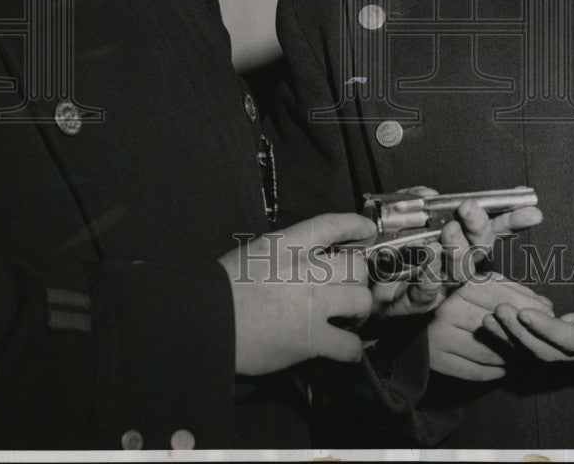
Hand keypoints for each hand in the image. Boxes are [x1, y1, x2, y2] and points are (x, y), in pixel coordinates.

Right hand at [219, 213, 375, 374]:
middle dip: (358, 277)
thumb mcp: (258, 251)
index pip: (334, 224)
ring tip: (348, 316)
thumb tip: (310, 253)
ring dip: (359, 310)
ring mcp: (312, 305)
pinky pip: (349, 345)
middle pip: (356, 265)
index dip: (357, 225)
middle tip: (349, 287)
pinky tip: (344, 346)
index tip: (367, 231)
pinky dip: (351, 348)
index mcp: (289, 244)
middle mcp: (307, 270)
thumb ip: (287, 249)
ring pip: (361, 301)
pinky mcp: (311, 340)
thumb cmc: (225, 286)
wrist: (207, 320)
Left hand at [371, 187, 543, 317]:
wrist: (352, 280)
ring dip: (456, 252)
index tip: (530, 208)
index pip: (487, 229)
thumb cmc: (379, 247)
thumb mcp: (394, 212)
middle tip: (469, 209)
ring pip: (457, 274)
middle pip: (477, 250)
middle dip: (479, 228)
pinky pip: (424, 296)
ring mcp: (433, 285)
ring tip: (449, 232)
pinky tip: (427, 266)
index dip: (510, 220)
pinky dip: (428, 281)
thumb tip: (431, 194)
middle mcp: (449, 265)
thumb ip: (412, 199)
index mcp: (452, 242)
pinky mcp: (409, 305)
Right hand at [429, 274, 553, 380]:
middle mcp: (449, 309)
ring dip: (510, 356)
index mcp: (459, 286)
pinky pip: (475, 371)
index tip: (549, 312)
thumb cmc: (456, 299)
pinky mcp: (438, 360)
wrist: (415, 324)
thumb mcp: (481, 284)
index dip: (527, 305)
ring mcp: (441, 336)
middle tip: (537, 338)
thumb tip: (545, 305)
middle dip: (522, 334)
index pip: (501, 296)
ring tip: (521, 353)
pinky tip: (503, 366)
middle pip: (498, 327)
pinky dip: (494, 371)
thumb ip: (511, 289)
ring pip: (489, 352)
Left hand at [484, 259, 573, 362]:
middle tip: (496, 312)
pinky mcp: (572, 338)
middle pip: (552, 353)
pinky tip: (497, 321)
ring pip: (542, 353)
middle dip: (521, 336)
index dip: (548, 331)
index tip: (522, 313)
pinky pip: (542, 344)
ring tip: (488, 320)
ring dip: (513, 339)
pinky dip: (518, 335)